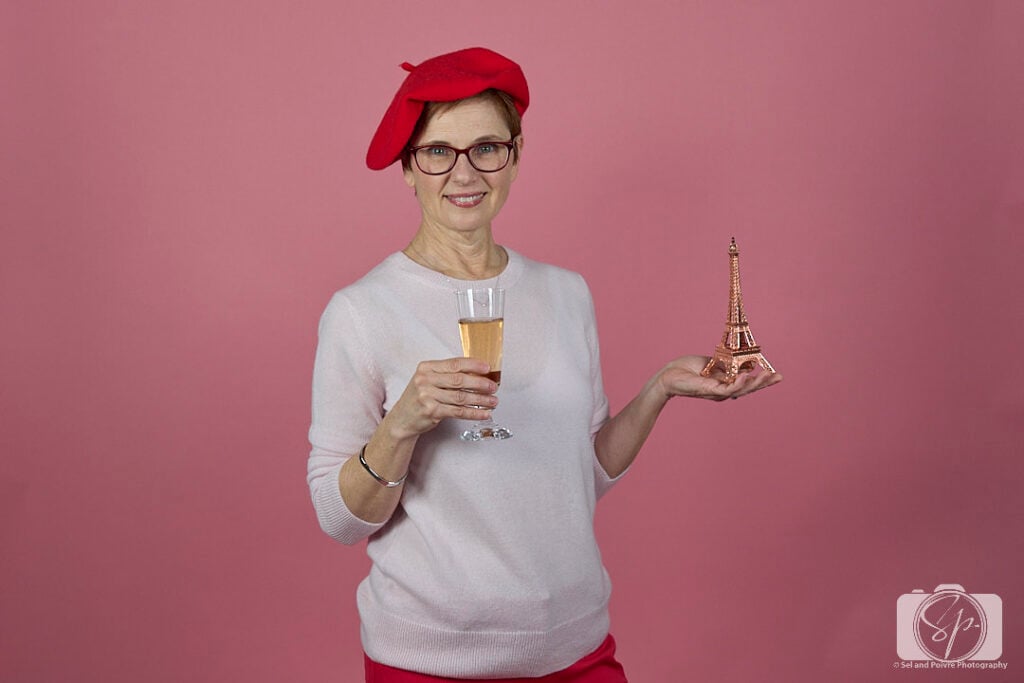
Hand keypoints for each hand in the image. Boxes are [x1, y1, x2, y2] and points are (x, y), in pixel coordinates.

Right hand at [386, 357, 497, 438]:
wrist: (402, 419)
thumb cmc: (419, 398)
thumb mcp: (428, 380)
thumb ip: (447, 375)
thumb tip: (477, 374)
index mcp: (426, 368)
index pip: (454, 364)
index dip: (473, 365)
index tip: (487, 368)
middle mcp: (425, 380)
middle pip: (459, 380)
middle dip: (480, 383)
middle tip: (493, 387)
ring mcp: (427, 396)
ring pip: (461, 397)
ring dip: (481, 400)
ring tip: (493, 401)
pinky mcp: (432, 411)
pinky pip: (458, 411)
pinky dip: (474, 413)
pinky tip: (484, 413)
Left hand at [655, 355, 782, 401]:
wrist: (669, 375)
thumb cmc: (688, 369)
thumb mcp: (712, 363)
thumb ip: (726, 365)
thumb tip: (742, 362)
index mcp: (725, 384)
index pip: (747, 383)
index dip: (761, 380)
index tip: (777, 375)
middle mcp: (723, 391)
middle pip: (747, 389)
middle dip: (764, 383)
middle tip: (779, 377)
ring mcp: (717, 392)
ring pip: (740, 390)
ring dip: (754, 383)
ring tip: (767, 376)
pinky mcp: (709, 390)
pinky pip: (726, 389)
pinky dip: (737, 383)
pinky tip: (746, 377)